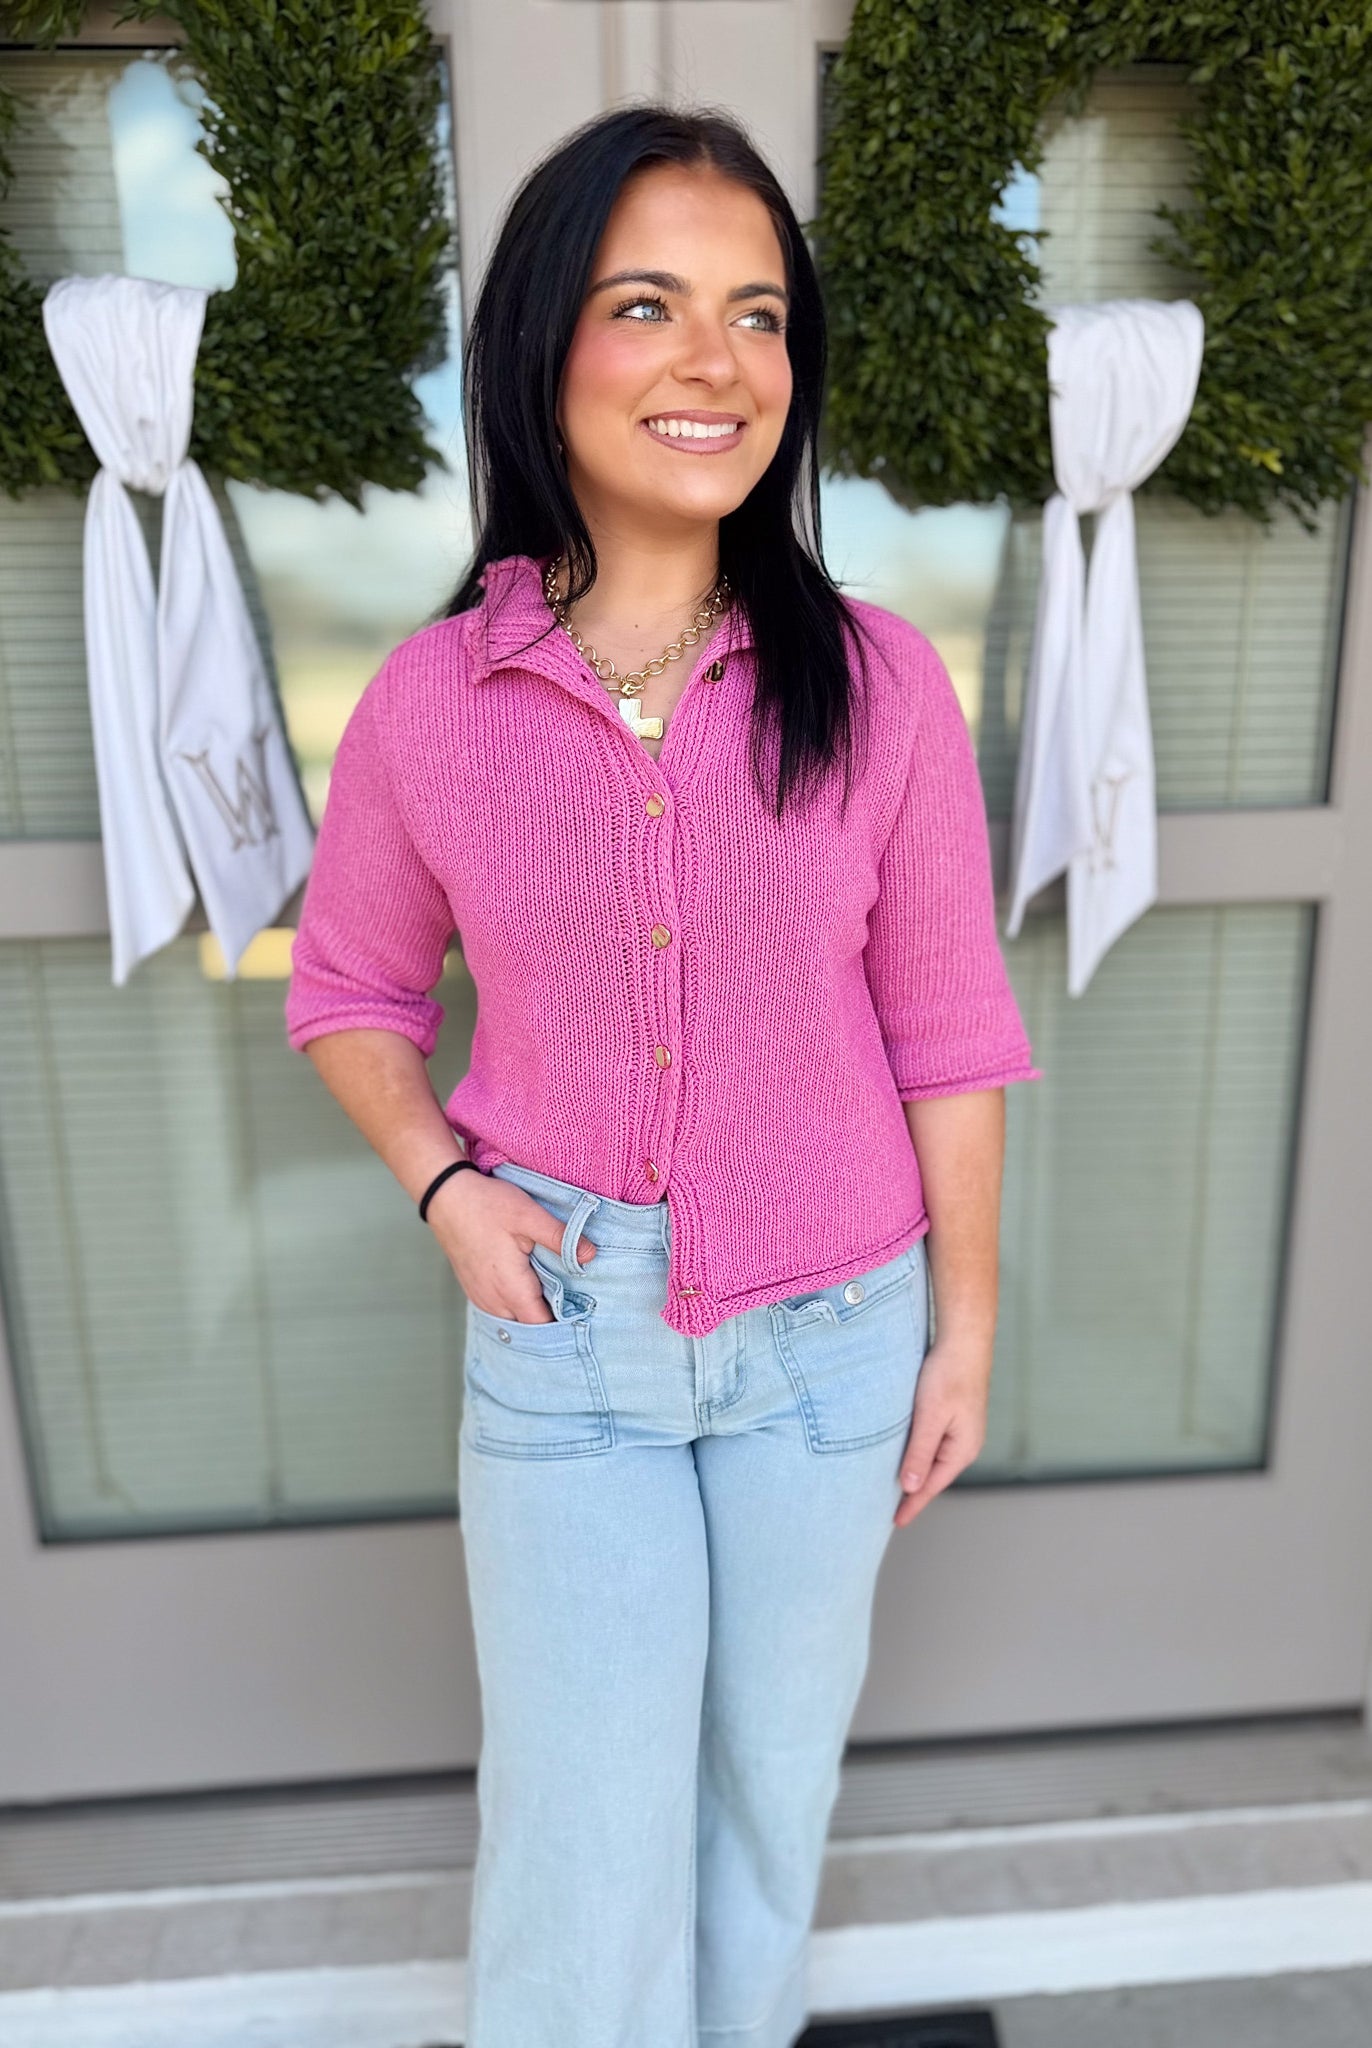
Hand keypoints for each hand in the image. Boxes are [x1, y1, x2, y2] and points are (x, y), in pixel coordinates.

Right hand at [424, 1170, 595, 1323]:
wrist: (446, 1196)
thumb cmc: (487, 1205)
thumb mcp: (529, 1216)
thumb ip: (561, 1238)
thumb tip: (590, 1255)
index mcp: (511, 1289)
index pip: (543, 1326)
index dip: (565, 1322)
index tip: (583, 1308)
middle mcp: (494, 1301)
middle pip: (529, 1326)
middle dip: (551, 1317)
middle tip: (573, 1296)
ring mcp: (481, 1297)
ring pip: (514, 1319)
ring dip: (533, 1310)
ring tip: (553, 1288)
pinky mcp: (475, 1289)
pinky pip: (501, 1309)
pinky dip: (517, 1303)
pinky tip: (529, 1282)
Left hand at [893, 1332, 992, 1526]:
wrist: (964, 1341)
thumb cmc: (948, 1375)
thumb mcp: (930, 1416)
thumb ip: (919, 1452)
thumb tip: (909, 1486)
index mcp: (962, 1449)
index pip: (932, 1486)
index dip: (912, 1504)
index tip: (895, 1522)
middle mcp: (966, 1444)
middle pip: (935, 1477)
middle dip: (914, 1494)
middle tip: (891, 1512)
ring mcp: (962, 1431)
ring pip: (934, 1461)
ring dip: (916, 1474)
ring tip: (896, 1490)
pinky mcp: (955, 1418)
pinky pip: (935, 1445)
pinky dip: (920, 1455)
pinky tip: (908, 1456)